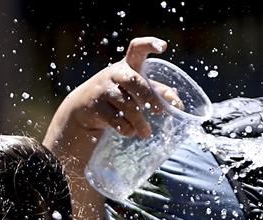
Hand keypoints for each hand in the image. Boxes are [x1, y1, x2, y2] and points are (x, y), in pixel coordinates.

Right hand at [63, 36, 181, 142]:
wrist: (84, 107)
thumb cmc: (119, 95)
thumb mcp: (136, 89)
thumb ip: (157, 92)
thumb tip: (179, 104)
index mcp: (128, 65)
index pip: (137, 48)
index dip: (149, 44)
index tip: (163, 46)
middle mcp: (115, 73)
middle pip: (135, 82)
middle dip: (150, 98)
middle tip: (160, 111)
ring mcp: (103, 88)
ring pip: (128, 105)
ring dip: (140, 121)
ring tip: (146, 132)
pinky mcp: (95, 105)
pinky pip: (116, 120)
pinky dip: (127, 129)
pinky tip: (130, 132)